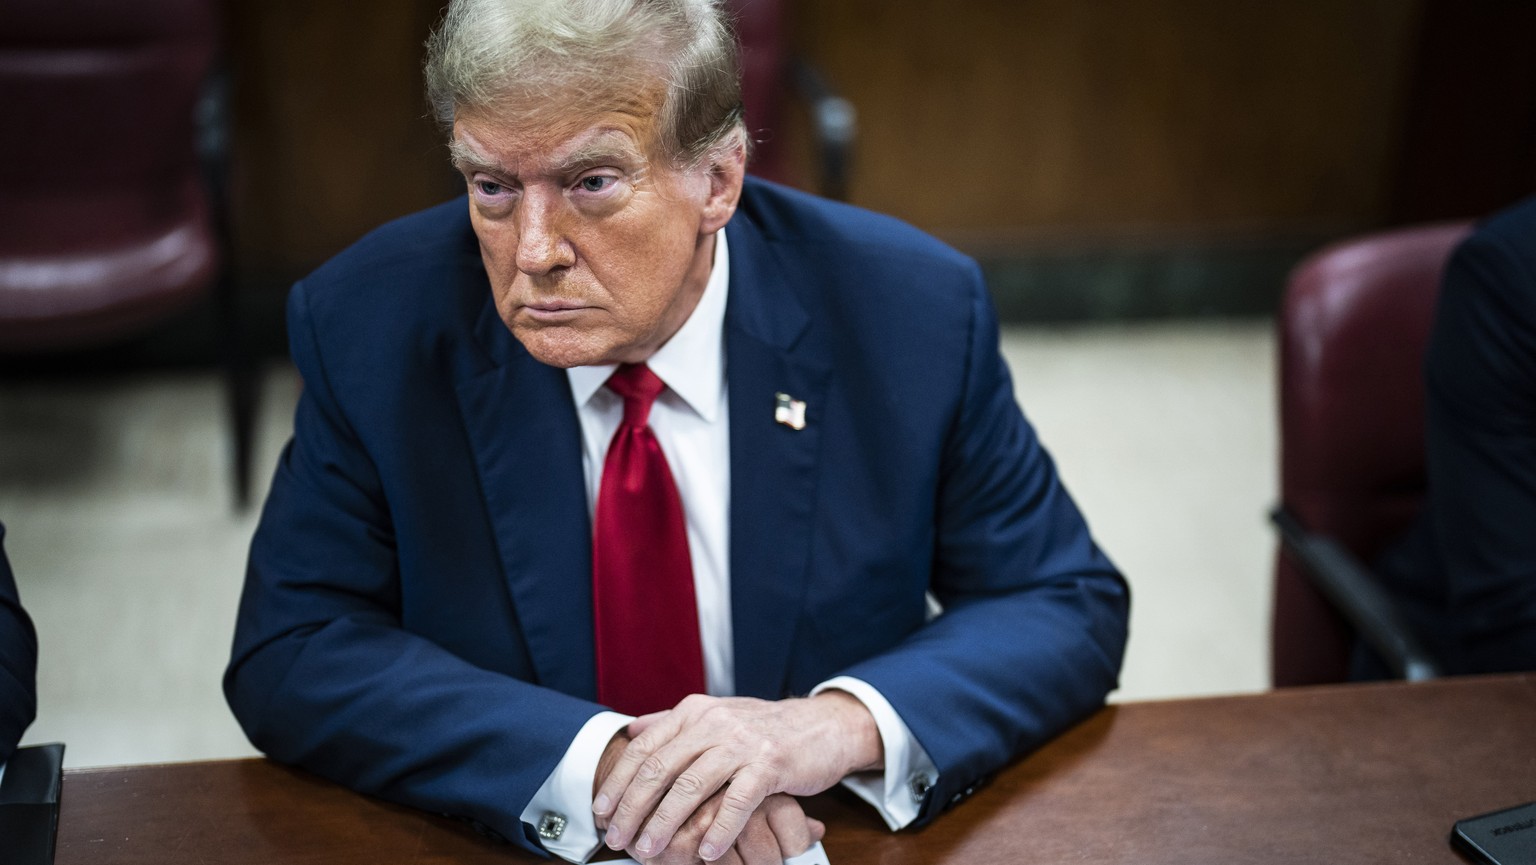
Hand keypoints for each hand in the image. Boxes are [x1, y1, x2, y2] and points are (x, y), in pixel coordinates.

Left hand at [593, 692, 879, 860]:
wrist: (823, 726)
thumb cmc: (765, 730)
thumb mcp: (717, 715)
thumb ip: (674, 722)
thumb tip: (633, 728)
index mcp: (695, 711)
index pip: (645, 747)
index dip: (618, 780)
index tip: (600, 811)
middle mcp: (714, 722)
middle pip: (660, 768)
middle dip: (632, 807)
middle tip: (616, 839)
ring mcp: (743, 742)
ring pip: (691, 786)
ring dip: (665, 823)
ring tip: (647, 851)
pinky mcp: (770, 764)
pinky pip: (737, 802)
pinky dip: (719, 830)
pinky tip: (705, 854)